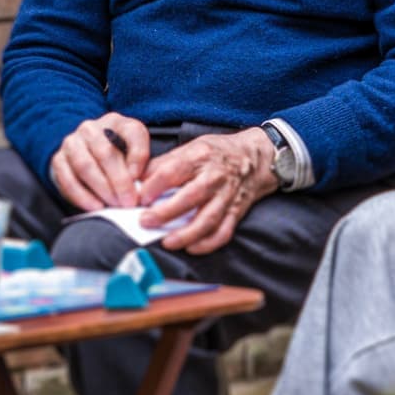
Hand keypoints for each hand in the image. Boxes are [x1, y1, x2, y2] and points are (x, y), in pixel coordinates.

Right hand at [50, 112, 148, 210]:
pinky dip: (82, 196)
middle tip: (128, 201)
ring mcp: (71, 143)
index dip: (139, 156)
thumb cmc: (117, 152)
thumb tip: (134, 175)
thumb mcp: (135, 148)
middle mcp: (90, 128)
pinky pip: (68, 180)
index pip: (132, 133)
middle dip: (119, 180)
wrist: (87, 153)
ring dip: (101, 189)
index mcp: (115, 121)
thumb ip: (139, 157)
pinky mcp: (58, 160)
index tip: (140, 178)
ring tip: (113, 205)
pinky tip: (95, 206)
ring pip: (85, 166)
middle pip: (105, 152)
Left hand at [137, 129, 277, 254]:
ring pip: (207, 219)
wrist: (256, 158)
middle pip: (190, 196)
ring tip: (167, 242)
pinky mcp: (236, 211)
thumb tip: (138, 179)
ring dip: (186, 234)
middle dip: (166, 212)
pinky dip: (208, 243)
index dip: (153, 186)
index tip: (139, 198)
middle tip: (145, 221)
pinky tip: (191, 248)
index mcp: (200, 156)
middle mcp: (215, 176)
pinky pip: (223, 231)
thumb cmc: (218, 152)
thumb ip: (165, 162)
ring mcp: (227, 196)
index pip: (173, 171)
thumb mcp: (191, 147)